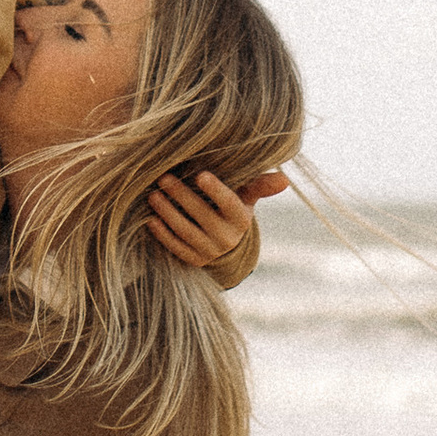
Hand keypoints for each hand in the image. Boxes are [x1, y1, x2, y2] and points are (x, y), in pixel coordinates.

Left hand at [146, 165, 286, 271]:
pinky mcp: (194, 260)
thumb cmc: (233, 209)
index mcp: (240, 219)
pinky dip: (163, 234)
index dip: (216, 191)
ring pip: (187, 232)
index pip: (229, 204)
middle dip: (182, 197)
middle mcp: (227, 237)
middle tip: (164, 178)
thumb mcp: (246, 198)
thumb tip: (285, 179)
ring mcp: (210, 251)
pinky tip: (151, 219)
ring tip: (153, 196)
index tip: (200, 175)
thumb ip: (260, 185)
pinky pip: (177, 247)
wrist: (228, 246)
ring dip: (168, 214)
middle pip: (202, 216)